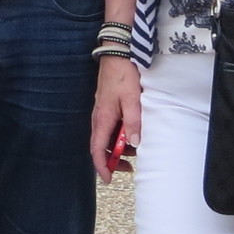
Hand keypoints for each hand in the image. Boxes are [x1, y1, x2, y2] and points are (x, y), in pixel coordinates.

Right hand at [91, 57, 141, 181]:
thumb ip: (133, 122)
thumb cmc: (123, 75)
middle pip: (100, 146)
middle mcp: (99, 117)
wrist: (116, 54)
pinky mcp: (107, 107)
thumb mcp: (132, 100)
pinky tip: (132, 134)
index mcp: (103, 118)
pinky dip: (119, 136)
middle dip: (112, 160)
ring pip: (106, 137)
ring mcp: (102, 112)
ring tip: (135, 150)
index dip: (102, 166)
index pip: (97, 149)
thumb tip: (134, 143)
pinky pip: (110, 128)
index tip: (109, 179)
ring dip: (118, 147)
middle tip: (128, 168)